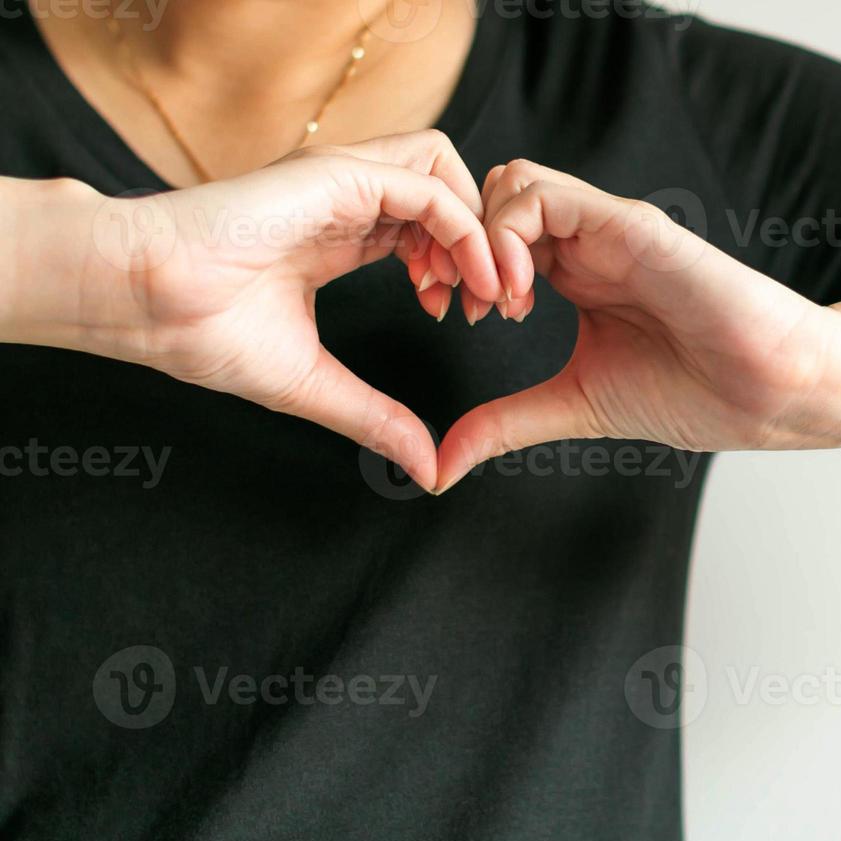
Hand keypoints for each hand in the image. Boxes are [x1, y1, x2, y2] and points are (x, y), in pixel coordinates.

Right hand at [54, 131, 503, 491]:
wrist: (143, 300)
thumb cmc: (201, 332)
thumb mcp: (314, 384)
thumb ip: (375, 418)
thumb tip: (425, 468)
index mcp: (342, 235)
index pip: (428, 227)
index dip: (465, 267)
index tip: (475, 318)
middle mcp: (348, 199)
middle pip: (448, 189)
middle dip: (486, 243)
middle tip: (496, 305)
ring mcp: (343, 182)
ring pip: (446, 170)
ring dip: (478, 229)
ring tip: (481, 292)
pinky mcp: (337, 177)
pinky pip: (427, 185)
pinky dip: (461, 229)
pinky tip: (461, 281)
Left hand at [438, 160, 840, 492]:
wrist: (772, 390)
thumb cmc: (697, 394)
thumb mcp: (575, 407)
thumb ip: (506, 423)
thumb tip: (442, 464)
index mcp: (576, 275)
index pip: (491, 235)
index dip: (456, 268)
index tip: (454, 320)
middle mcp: (587, 243)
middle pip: (490, 196)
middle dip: (455, 244)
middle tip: (459, 306)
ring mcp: (608, 229)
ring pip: (510, 181)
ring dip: (480, 238)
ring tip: (495, 304)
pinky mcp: (630, 226)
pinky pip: (547, 194)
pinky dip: (510, 234)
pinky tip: (520, 294)